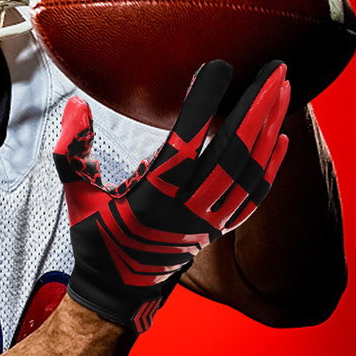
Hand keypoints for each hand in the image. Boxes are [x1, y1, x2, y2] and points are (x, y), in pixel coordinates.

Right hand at [53, 60, 289, 332]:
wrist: (119, 288)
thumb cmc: (96, 239)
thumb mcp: (77, 195)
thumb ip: (72, 150)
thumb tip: (76, 105)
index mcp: (150, 199)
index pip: (185, 144)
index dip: (203, 103)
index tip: (219, 66)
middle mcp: (186, 210)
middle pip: (231, 152)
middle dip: (256, 106)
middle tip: (276, 68)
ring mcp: (207, 221)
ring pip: (248, 170)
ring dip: (269, 127)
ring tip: (283, 89)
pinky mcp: (218, 228)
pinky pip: (253, 195)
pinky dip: (270, 165)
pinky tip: (281, 137)